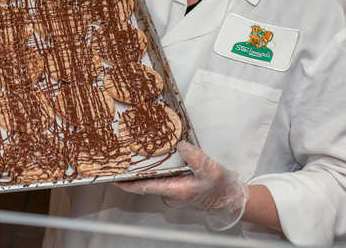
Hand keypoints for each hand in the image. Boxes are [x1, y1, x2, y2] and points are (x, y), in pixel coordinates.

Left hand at [115, 141, 247, 230]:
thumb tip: (180, 145)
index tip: (114, 178)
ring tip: (135, 157)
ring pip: (155, 181)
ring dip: (146, 171)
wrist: (231, 199)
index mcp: (176, 191)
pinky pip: (163, 180)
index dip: (128, 183)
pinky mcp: (178, 190)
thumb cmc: (221, 188)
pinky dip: (158, 171)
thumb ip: (194, 156)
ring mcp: (174, 194)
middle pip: (147, 183)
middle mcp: (172, 195)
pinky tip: (157, 161)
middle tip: (122, 161)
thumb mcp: (210, 168)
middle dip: (134, 173)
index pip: (145, 187)